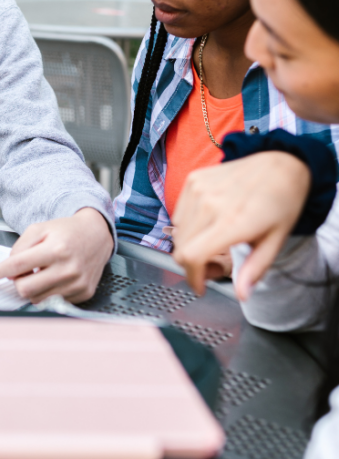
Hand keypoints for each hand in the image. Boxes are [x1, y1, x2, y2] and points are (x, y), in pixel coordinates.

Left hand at [0, 207, 113, 303]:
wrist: (97, 235)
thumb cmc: (66, 231)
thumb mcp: (39, 228)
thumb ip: (20, 247)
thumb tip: (8, 271)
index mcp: (56, 249)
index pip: (19, 265)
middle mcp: (68, 268)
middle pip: (26, 289)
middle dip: (17, 282)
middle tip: (21, 272)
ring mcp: (77, 284)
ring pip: (38, 299)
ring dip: (32, 288)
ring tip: (40, 272)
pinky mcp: (83, 293)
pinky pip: (53, 301)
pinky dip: (47, 292)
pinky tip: (54, 278)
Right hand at [171, 152, 310, 299]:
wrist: (279, 163)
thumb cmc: (281, 202)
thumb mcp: (275, 241)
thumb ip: (254, 270)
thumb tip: (241, 294)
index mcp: (232, 221)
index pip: (192, 256)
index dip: (192, 277)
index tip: (200, 286)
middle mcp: (209, 204)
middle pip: (180, 248)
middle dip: (193, 265)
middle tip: (213, 265)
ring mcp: (198, 189)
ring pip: (177, 232)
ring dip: (189, 245)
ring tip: (212, 242)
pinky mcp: (193, 180)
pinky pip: (179, 213)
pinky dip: (188, 225)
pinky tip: (208, 223)